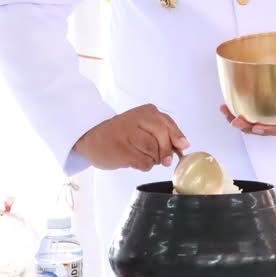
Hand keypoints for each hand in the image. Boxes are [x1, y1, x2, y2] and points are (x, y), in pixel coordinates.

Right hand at [73, 104, 189, 171]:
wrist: (91, 137)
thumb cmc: (122, 132)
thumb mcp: (144, 125)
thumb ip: (164, 132)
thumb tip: (184, 145)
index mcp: (146, 111)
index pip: (168, 125)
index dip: (177, 138)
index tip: (182, 147)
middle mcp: (136, 119)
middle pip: (163, 138)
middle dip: (166, 151)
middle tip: (164, 159)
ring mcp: (127, 134)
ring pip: (154, 152)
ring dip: (153, 159)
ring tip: (143, 155)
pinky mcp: (121, 150)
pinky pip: (144, 162)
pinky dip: (144, 165)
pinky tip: (135, 160)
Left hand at [221, 85, 275, 136]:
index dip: (269, 130)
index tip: (256, 127)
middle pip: (264, 131)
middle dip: (248, 126)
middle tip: (235, 119)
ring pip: (256, 126)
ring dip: (240, 120)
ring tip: (225, 111)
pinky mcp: (274, 117)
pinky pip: (256, 117)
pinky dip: (242, 113)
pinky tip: (230, 105)